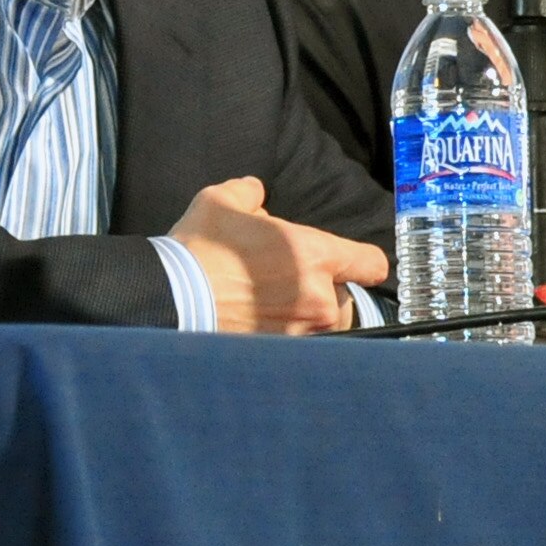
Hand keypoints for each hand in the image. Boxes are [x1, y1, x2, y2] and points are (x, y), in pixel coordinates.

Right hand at [168, 177, 391, 335]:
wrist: (174, 298)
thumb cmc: (201, 248)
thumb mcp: (221, 201)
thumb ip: (248, 192)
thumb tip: (256, 193)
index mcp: (315, 254)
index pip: (371, 263)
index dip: (362, 261)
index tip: (350, 263)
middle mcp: (320, 297)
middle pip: (344, 296)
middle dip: (320, 289)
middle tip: (286, 283)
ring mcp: (304, 331)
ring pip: (322, 323)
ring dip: (305, 316)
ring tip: (270, 308)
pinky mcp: (284, 353)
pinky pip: (299, 343)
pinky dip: (284, 336)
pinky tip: (257, 324)